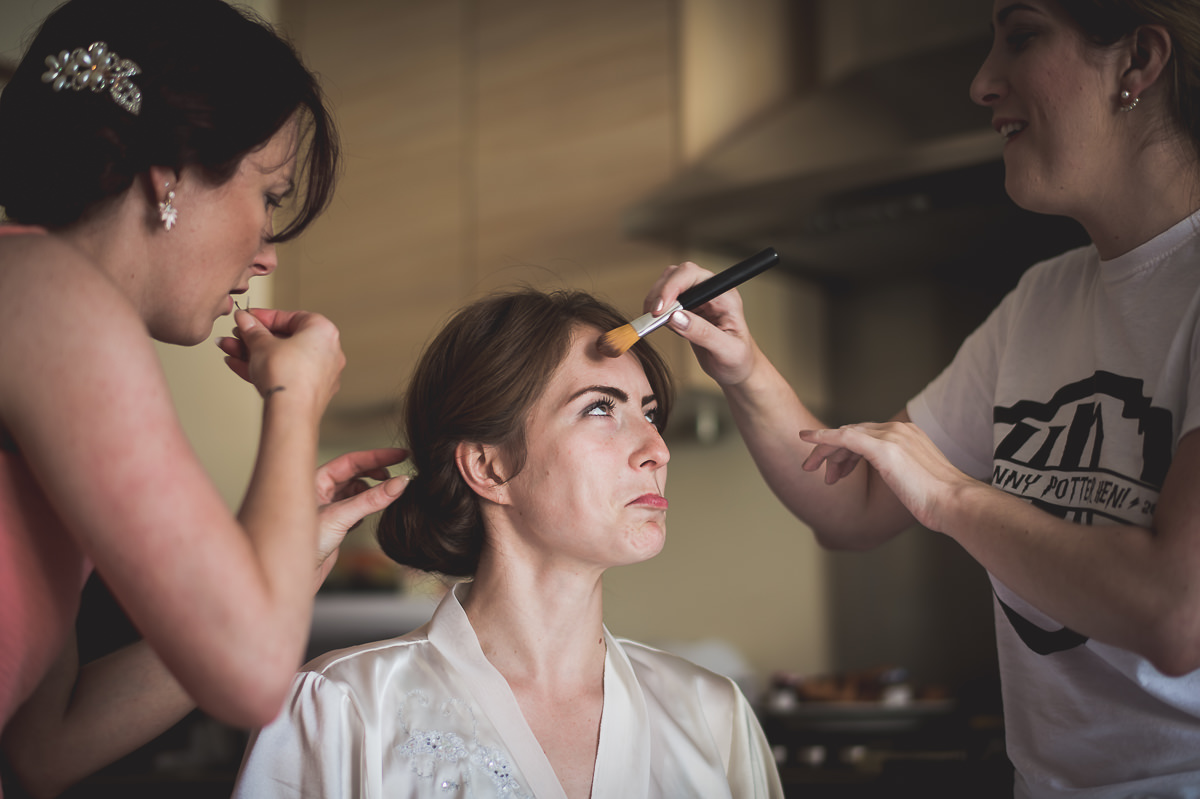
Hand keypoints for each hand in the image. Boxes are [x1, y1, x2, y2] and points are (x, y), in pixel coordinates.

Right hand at [216, 308, 345, 408]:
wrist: (291, 412)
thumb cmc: (286, 375)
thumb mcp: (262, 344)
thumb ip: (252, 329)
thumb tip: (245, 318)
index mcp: (323, 331)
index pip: (290, 317)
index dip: (264, 317)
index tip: (246, 317)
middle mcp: (328, 351)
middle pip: (285, 339)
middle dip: (255, 338)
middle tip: (236, 336)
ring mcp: (321, 374)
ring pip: (282, 358)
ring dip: (253, 353)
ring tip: (229, 350)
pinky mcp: (311, 392)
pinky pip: (286, 374)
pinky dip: (265, 369)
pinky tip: (237, 365)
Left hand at [313, 447, 409, 579]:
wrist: (291, 575)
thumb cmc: (301, 543)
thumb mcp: (340, 516)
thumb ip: (372, 500)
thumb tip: (399, 483)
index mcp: (315, 480)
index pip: (352, 461)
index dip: (378, 456)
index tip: (401, 455)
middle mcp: (321, 491)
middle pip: (357, 474)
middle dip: (378, 473)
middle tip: (400, 474)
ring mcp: (329, 508)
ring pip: (358, 492)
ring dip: (374, 493)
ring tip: (389, 496)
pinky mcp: (336, 525)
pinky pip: (358, 509)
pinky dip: (369, 509)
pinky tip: (374, 513)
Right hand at [643, 261, 757, 385]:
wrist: (738, 369)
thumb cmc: (739, 360)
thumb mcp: (726, 350)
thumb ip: (702, 333)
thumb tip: (675, 317)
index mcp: (724, 296)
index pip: (693, 275)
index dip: (672, 287)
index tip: (660, 309)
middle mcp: (710, 292)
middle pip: (677, 275)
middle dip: (660, 293)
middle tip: (652, 316)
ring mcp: (698, 299)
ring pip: (668, 285)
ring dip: (655, 300)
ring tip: (653, 321)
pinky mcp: (687, 309)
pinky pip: (666, 301)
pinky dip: (656, 311)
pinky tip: (659, 325)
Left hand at [798, 422, 981, 532]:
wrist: (954, 502)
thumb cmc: (942, 501)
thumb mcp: (921, 482)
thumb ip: (906, 475)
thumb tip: (903, 487)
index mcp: (909, 435)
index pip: (869, 434)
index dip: (848, 451)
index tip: (837, 470)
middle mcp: (898, 430)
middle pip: (854, 432)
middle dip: (832, 451)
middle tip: (815, 470)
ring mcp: (891, 436)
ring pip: (846, 435)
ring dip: (824, 450)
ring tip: (810, 468)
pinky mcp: (883, 448)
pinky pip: (844, 437)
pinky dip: (823, 437)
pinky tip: (806, 440)